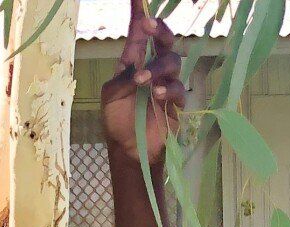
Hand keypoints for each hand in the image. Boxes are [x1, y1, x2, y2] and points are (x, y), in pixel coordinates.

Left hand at [97, 0, 184, 160]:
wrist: (128, 149)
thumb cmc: (117, 120)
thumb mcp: (111, 94)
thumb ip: (124, 76)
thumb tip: (140, 65)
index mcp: (134, 62)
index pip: (139, 34)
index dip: (139, 15)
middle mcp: (153, 68)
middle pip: (165, 41)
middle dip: (159, 29)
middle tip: (148, 25)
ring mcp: (166, 84)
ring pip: (173, 62)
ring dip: (157, 68)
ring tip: (142, 82)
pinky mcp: (176, 103)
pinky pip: (178, 89)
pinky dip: (168, 89)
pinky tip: (156, 95)